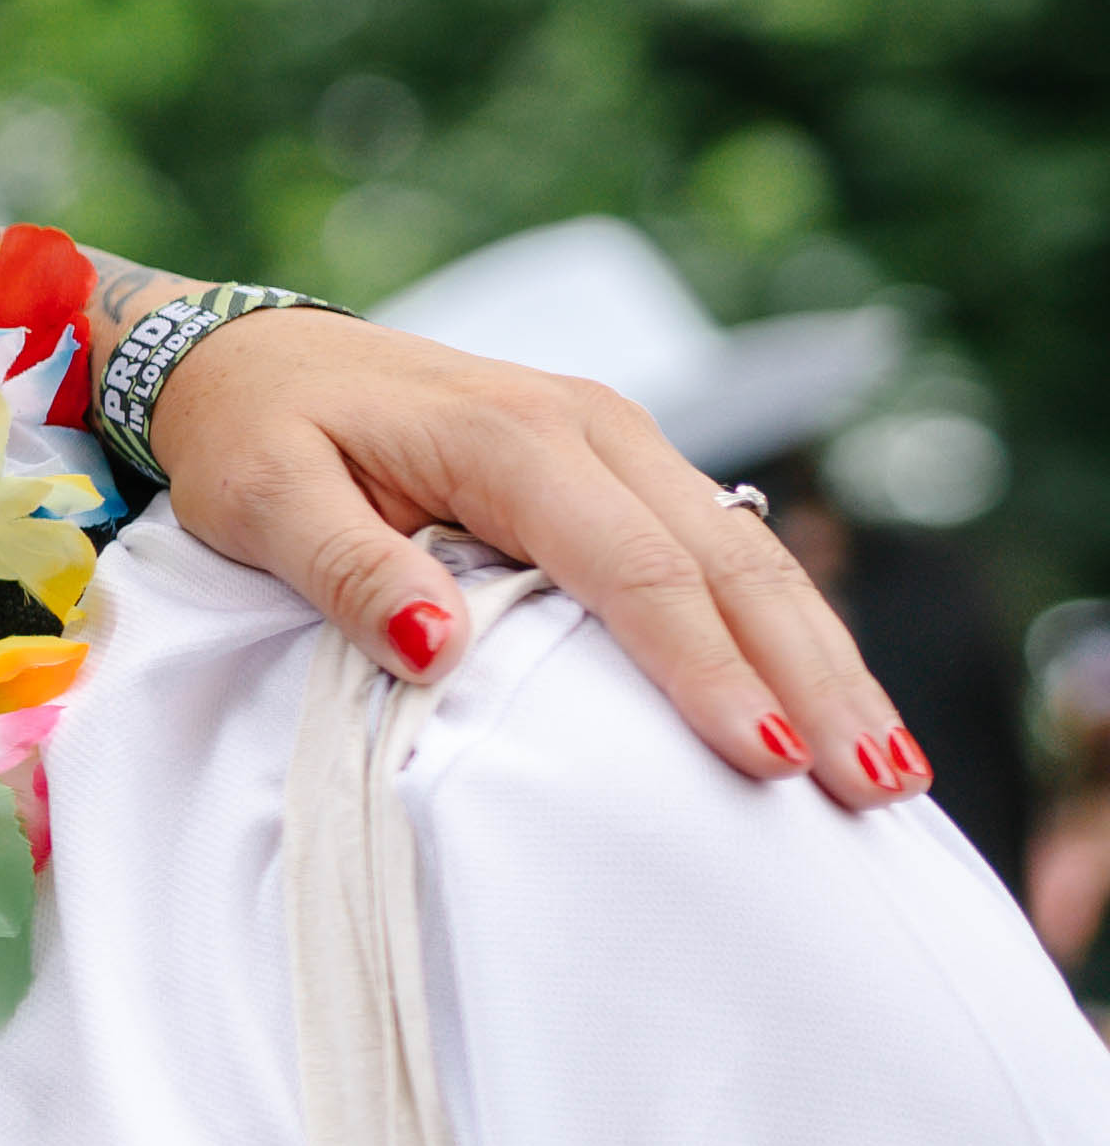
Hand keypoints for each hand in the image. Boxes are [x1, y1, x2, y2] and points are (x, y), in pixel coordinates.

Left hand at [144, 310, 910, 807]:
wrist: (258, 358)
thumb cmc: (256, 438)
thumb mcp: (262, 502)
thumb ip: (347, 572)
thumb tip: (439, 647)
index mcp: (509, 439)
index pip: (634, 570)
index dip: (702, 669)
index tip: (760, 759)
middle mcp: (591, 428)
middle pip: (728, 563)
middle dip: (812, 677)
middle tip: (878, 787)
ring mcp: (619, 442)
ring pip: (749, 553)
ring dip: (824, 658)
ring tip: (888, 768)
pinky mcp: (622, 468)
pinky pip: (723, 548)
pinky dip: (782, 626)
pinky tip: (823, 700)